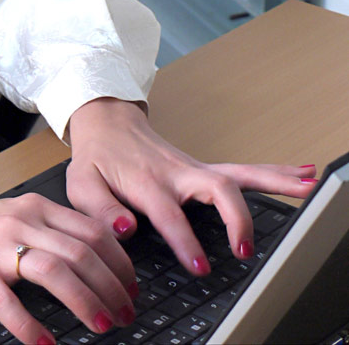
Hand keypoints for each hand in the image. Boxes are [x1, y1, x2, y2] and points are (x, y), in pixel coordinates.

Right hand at [0, 181, 139, 344]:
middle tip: (125, 314)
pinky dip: (31, 324)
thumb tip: (92, 262)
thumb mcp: (13, 218)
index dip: (120, 263)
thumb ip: (48, 232)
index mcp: (35, 208)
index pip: (93, 231)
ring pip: (56, 270)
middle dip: (112, 287)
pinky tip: (46, 342)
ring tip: (102, 326)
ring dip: (85, 301)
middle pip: (82, 252)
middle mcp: (21, 222)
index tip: (132, 288)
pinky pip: (9, 301)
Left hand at [66, 97, 317, 273]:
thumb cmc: (97, 158)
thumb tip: (125, 230)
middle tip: (245, 248)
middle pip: (216, 187)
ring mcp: (194, 169)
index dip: (184, 239)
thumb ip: (100, 210)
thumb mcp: (81, 183)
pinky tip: (300, 175)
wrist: (106, 123)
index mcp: (146, 180)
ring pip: (238, 174)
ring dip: (273, 182)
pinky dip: (273, 173)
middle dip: (235, 217)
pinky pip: (242, 171)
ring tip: (306, 189)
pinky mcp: (205, 170)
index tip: (200, 265)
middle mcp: (176, 173)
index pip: (169, 212)